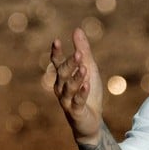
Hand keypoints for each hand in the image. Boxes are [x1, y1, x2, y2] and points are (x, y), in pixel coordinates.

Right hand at [51, 28, 104, 143]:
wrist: (92, 120)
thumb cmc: (88, 92)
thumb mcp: (89, 68)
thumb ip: (83, 51)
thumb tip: (77, 29)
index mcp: (62, 77)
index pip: (56, 63)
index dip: (56, 53)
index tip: (57, 41)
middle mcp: (61, 88)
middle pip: (62, 73)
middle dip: (70, 64)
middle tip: (79, 54)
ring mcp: (67, 101)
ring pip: (68, 87)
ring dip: (76, 78)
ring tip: (84, 69)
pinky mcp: (75, 112)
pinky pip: (77, 101)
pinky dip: (82, 93)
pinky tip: (87, 86)